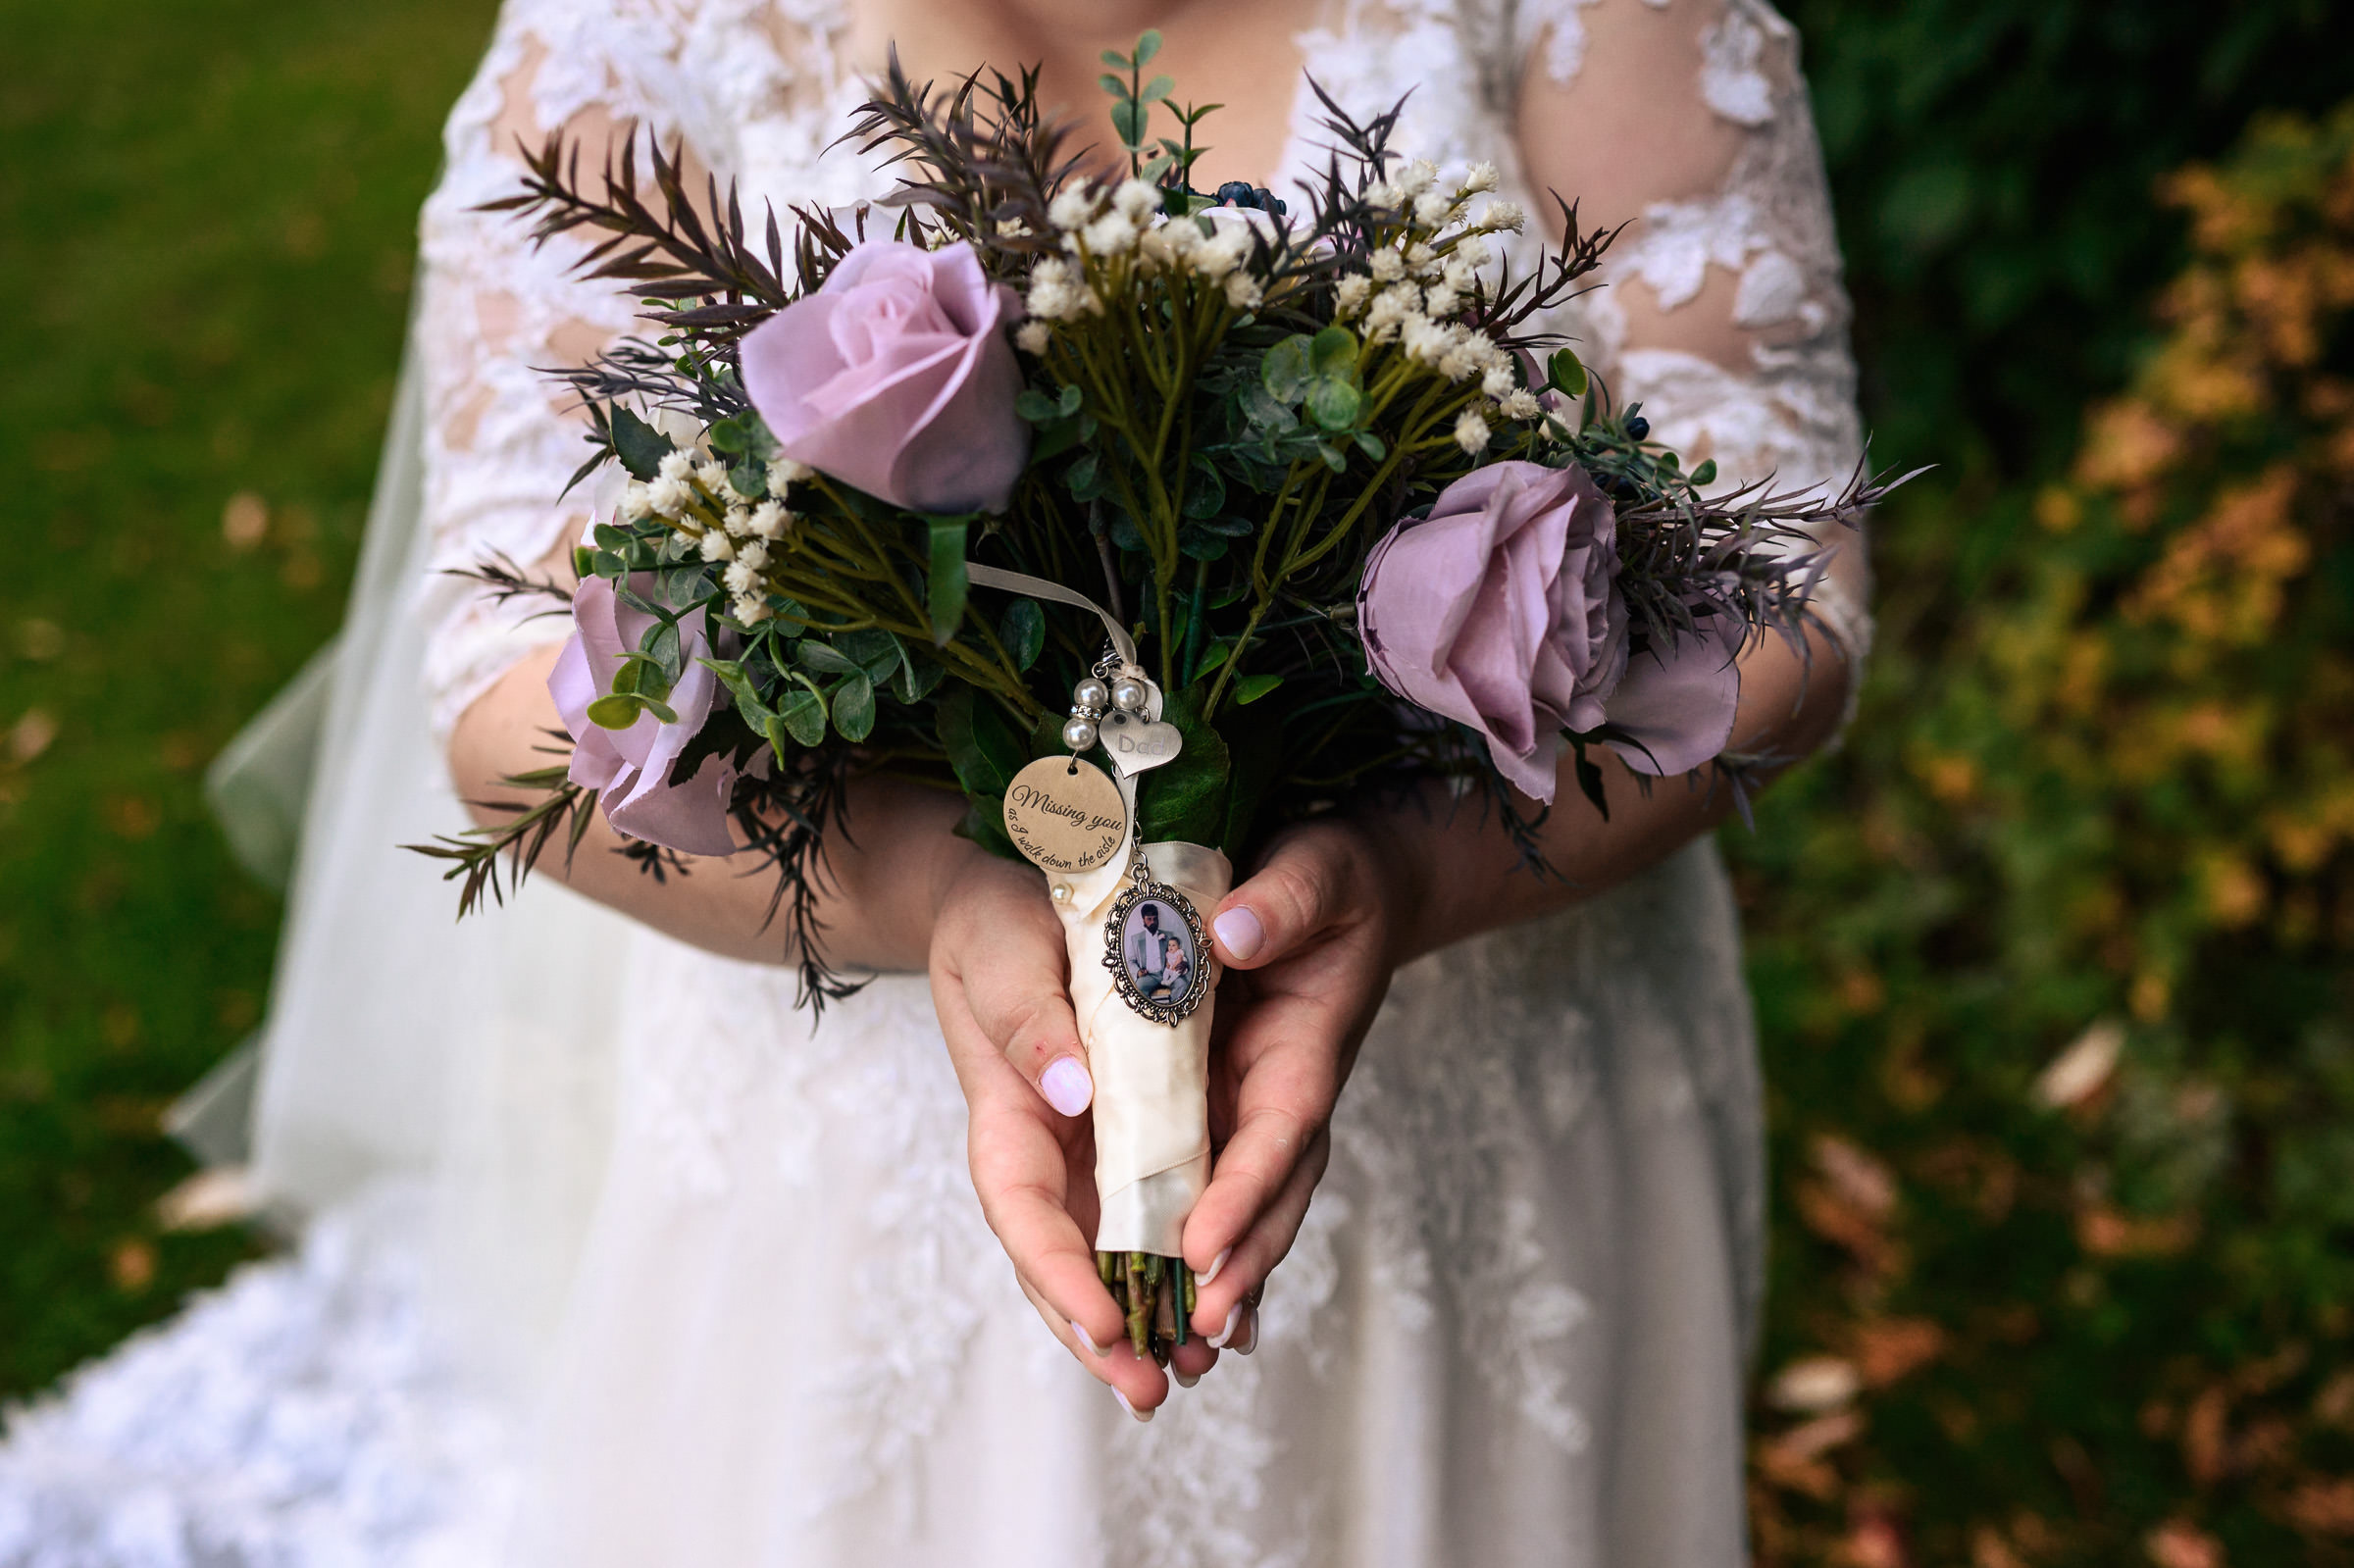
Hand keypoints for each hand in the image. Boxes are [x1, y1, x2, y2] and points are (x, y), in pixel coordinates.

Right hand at [927, 848, 1219, 1416]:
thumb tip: (1073, 1093)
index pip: (1022, 1209)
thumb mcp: (1002, 942)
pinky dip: (1186, 1262)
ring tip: (1191, 1371)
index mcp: (1008, 1106)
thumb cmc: (1001, 910)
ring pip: (1115, 1249)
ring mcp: (1094, 1143)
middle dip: (1100, 1329)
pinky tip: (1224, 1315)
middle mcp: (1051, 1142)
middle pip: (1065, 1257)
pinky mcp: (1140, 1129)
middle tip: (1148, 1389)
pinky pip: (1162, 1208)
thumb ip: (1029, 1014)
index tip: (1105, 1320)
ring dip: (1148, 1316)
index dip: (1059, 1272)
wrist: (1026, 878)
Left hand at [1184, 817, 1414, 1348]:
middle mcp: (1289, 1090)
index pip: (1279, 1127)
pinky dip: (1210, 1245)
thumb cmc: (1336, 874)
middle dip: (1241, 1261)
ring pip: (1248, 1204)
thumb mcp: (1317, 867)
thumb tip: (1232, 934)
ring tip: (1189, 1343)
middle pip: (1272, 1191)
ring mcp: (1264, 1106)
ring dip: (1226, 1271)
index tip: (1204, 1245)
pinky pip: (1218, 1183)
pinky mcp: (1233, 1106)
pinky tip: (1188, 1310)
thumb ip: (1283, 899)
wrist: (1351, 885)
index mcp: (1309, 1044)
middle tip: (1201, 1324)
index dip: (1245, 1190)